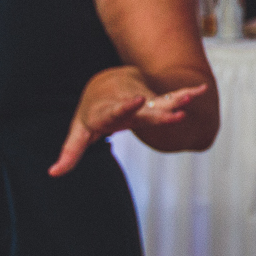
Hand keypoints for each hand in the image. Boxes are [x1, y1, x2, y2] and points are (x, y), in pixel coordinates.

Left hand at [48, 72, 209, 175]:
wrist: (105, 83)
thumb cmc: (91, 113)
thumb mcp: (78, 132)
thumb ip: (70, 152)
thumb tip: (53, 173)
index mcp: (108, 111)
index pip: (116, 109)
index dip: (126, 106)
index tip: (136, 100)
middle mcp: (128, 104)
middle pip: (145, 109)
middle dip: (159, 113)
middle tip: (176, 115)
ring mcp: (144, 101)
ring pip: (161, 101)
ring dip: (177, 100)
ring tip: (194, 98)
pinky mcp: (154, 100)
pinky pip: (172, 98)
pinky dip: (186, 93)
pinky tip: (201, 90)